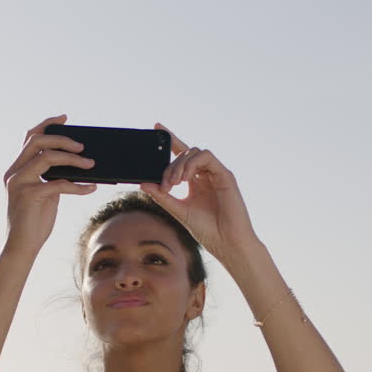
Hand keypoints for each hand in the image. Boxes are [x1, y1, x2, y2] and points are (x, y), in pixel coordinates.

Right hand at [3, 114, 96, 254]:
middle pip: (37, 141)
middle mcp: (14, 172)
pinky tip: (91, 189)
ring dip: (72, 159)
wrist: (23, 246)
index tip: (64, 118)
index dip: (47, 125)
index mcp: (17, 169)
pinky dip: (77, 186)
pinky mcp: (28, 196)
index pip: (30, 138)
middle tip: (83, 146)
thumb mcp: (46, 194)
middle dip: (62, 139)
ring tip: (91, 164)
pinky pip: (57, 184)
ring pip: (46, 158)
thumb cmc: (36, 221)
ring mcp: (19, 183)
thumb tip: (76, 164)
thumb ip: (53, 177)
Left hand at [139, 123, 259, 260]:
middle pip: (185, 153)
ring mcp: (216, 173)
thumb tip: (143, 183)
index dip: (170, 139)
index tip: (156, 127)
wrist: (227, 243)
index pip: (182, 154)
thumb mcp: (179, 210)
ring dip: (180, 164)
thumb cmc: (208, 230)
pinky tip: (186, 178)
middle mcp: (206, 174)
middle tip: (165, 184)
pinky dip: (193, 164)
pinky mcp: (225, 175)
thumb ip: (162, 196)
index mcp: (196, 181)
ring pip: (195, 152)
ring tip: (174, 182)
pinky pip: (207, 157)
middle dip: (170, 165)